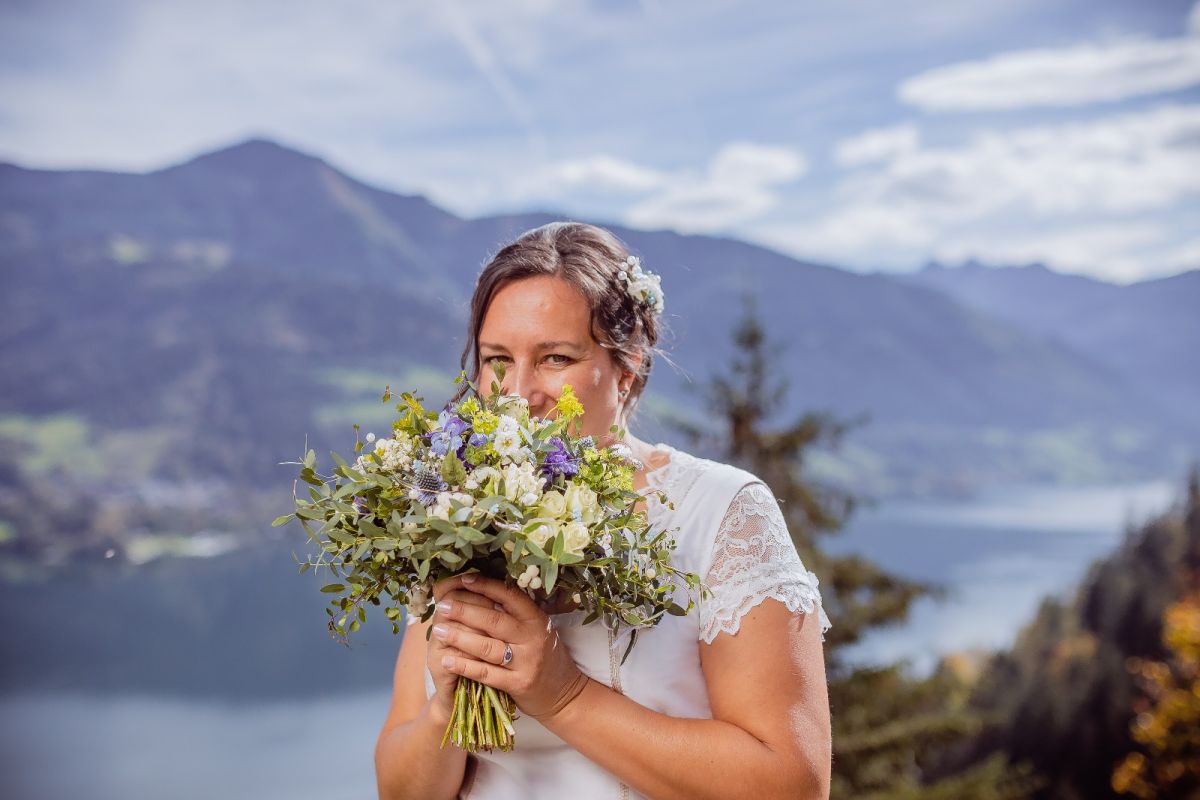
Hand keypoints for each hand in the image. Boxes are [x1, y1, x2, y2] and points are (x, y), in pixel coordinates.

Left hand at [431, 573, 590, 720]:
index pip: (509, 596)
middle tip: (442, 606)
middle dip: (464, 611)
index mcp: (536, 619)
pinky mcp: (518, 685)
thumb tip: (482, 591)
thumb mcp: (538, 630)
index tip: (464, 580)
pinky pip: (486, 674)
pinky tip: (446, 660)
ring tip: (438, 631)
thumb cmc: (545, 656)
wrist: (563, 694)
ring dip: (459, 638)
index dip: (486, 586)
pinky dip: (464, 666)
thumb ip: (516, 615)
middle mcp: (533, 638)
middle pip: (493, 621)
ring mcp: (526, 662)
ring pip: (487, 647)